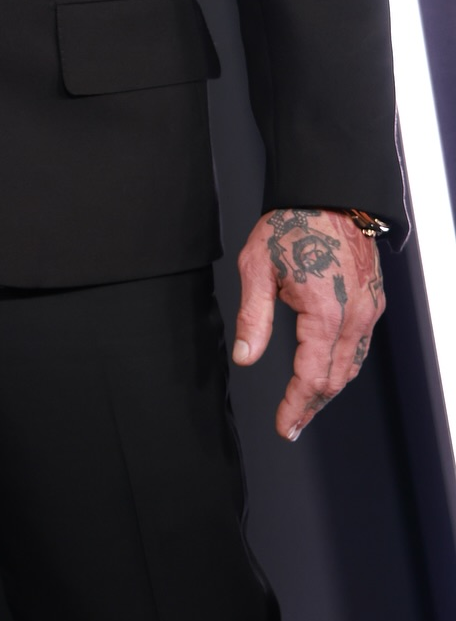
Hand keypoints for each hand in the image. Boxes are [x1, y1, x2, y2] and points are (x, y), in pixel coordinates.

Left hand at [233, 207, 385, 439]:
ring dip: (329, 387)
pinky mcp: (374, 300)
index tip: (284, 426)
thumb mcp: (257, 267)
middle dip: (312, 404)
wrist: (328, 194)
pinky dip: (343, 364)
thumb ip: (254, 316)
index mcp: (325, 313)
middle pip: (336, 378)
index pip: (311, 376)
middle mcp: (354, 317)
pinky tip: (327, 367)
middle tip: (293, 424)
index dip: (296, 406)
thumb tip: (246, 356)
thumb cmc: (291, 225)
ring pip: (352, 364)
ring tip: (306, 404)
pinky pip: (361, 344)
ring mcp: (369, 309)